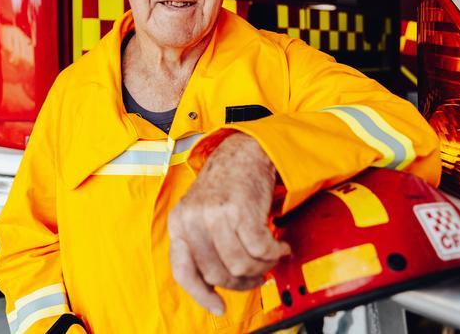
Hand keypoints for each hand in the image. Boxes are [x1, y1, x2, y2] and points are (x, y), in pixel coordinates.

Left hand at [168, 132, 290, 314]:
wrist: (245, 152)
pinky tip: (280, 246)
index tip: (218, 307)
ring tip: (270, 256)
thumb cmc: (226, 186)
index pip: (183, 270)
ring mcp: (214, 213)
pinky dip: (274, 254)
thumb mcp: (201, 212)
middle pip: (217, 273)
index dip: (201, 294)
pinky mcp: (240, 209)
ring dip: (261, 267)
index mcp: (179, 222)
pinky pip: (260, 250)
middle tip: (258, 273)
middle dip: (242, 280)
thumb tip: (219, 283)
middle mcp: (193, 218)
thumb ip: (203, 243)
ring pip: (240, 266)